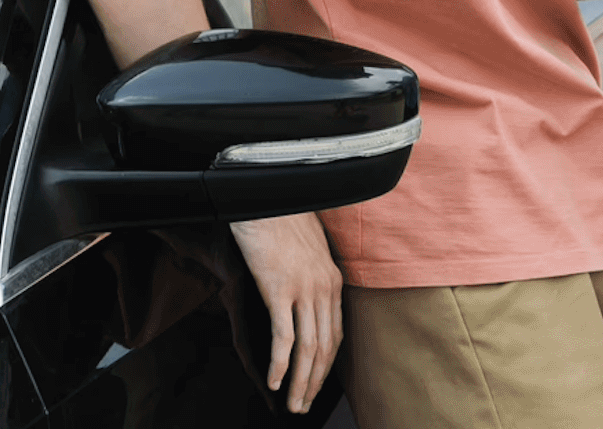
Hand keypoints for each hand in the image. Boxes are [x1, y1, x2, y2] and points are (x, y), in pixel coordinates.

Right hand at [229, 210, 342, 412]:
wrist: (265, 198)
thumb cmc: (281, 219)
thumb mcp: (309, 248)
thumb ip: (312, 274)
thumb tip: (305, 297)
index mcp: (332, 280)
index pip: (337, 334)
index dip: (327, 365)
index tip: (316, 384)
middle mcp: (324, 288)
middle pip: (325, 348)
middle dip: (315, 382)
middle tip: (304, 406)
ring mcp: (303, 289)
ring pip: (308, 349)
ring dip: (300, 382)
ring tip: (293, 404)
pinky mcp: (279, 289)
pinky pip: (284, 337)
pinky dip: (280, 364)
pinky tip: (274, 381)